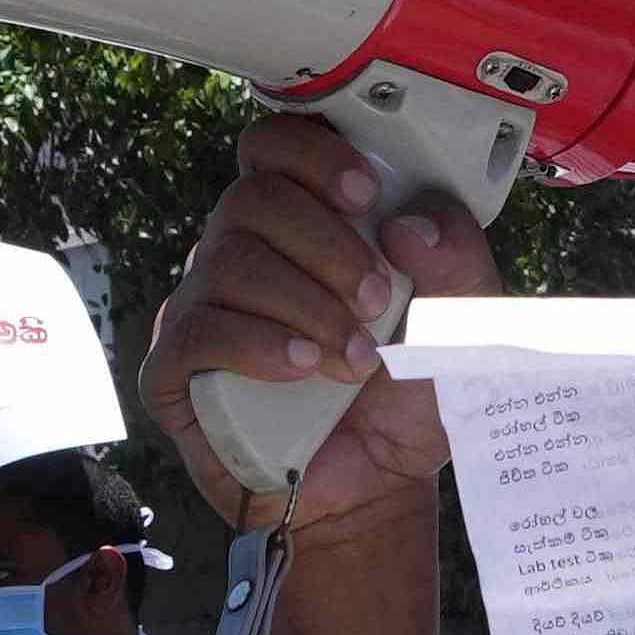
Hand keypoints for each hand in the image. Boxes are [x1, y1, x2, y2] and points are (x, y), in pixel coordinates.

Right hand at [146, 114, 493, 531]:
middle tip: (376, 301)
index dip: (313, 155)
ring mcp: (203, 305)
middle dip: (327, 244)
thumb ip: (457, 264)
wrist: (376, 487)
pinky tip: (302, 368)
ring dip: (307, 305)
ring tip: (354, 359)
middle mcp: (242, 251)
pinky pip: (198, 330)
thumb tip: (408, 224)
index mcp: (303, 222)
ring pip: (230, 260)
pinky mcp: (175, 368)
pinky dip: (258, 345)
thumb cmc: (404, 395)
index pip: (274, 147)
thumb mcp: (459, 327)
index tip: (366, 193)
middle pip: (254, 197)